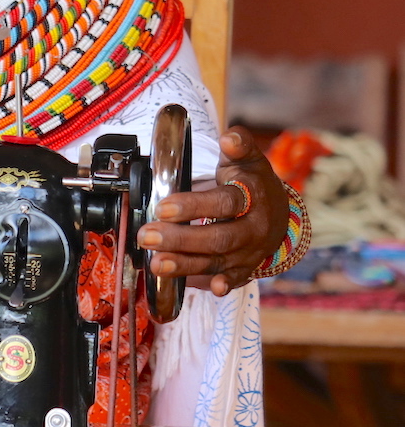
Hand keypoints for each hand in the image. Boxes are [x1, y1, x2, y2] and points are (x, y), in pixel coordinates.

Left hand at [137, 127, 288, 295]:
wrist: (280, 212)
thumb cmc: (252, 182)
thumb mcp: (248, 160)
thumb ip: (239, 146)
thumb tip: (229, 137)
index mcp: (253, 198)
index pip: (224, 203)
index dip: (194, 206)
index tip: (163, 207)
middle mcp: (254, 228)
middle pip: (218, 237)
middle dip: (180, 239)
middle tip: (146, 235)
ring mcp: (250, 251)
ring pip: (217, 261)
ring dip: (185, 264)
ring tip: (155, 262)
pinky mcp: (245, 268)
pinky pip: (234, 279)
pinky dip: (222, 284)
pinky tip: (209, 288)